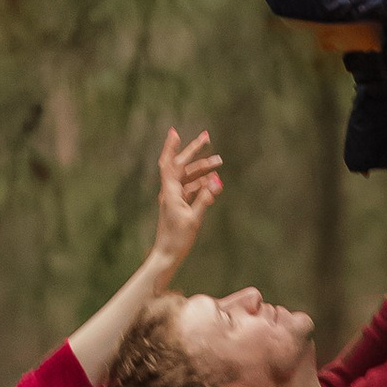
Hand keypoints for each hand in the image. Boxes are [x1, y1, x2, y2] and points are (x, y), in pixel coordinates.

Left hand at [151, 123, 223, 278]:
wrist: (166, 255)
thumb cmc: (178, 239)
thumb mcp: (194, 219)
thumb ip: (205, 199)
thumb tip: (216, 181)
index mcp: (170, 193)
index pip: (169, 165)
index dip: (172, 147)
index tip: (175, 132)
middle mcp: (169, 192)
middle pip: (181, 166)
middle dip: (194, 151)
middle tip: (207, 137)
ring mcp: (173, 199)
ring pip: (188, 178)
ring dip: (202, 169)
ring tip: (220, 162)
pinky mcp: (178, 206)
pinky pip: (190, 189)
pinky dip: (200, 184)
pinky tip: (212, 182)